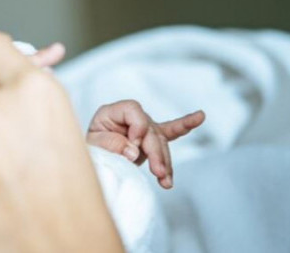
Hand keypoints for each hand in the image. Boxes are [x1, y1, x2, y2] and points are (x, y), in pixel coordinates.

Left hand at [87, 100, 204, 188]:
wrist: (91, 157)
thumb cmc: (89, 149)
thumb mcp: (92, 146)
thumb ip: (111, 144)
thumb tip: (133, 150)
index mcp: (112, 112)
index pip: (133, 110)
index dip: (137, 127)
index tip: (133, 147)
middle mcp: (130, 116)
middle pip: (150, 128)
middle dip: (155, 152)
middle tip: (158, 173)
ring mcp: (143, 127)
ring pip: (160, 141)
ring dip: (165, 161)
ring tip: (166, 181)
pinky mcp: (152, 138)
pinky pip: (171, 131)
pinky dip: (185, 125)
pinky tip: (200, 117)